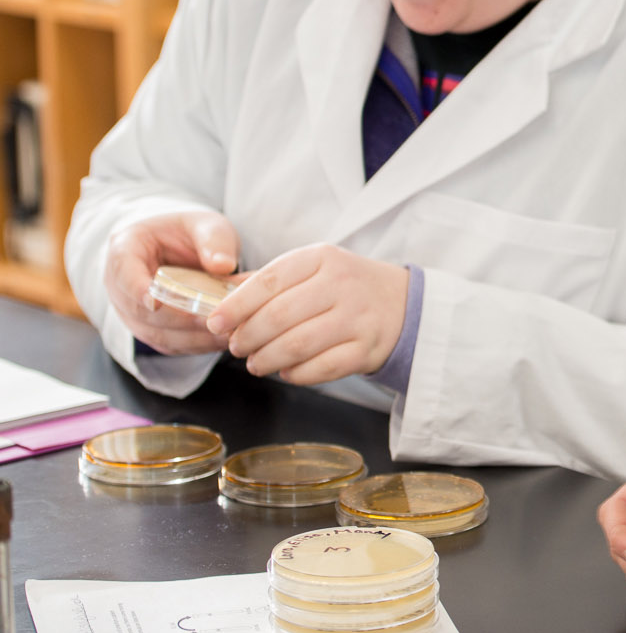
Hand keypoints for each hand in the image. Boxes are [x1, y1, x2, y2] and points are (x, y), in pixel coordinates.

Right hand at [104, 210, 241, 355]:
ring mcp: (132, 311)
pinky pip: (168, 344)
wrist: (184, 249)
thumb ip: (214, 240)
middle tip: (213, 320)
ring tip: (226, 333)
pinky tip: (222, 340)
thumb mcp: (206, 225)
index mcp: (126, 250)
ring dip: (190, 337)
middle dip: (178, 319)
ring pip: (154, 333)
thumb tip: (223, 265)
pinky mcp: (151, 330)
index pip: (123, 273)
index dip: (136, 290)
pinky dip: (195, 345)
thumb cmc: (191, 233)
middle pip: (139, 311)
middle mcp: (120, 285)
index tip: (156, 303)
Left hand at [206, 244, 407, 384]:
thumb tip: (219, 299)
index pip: (269, 281)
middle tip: (236, 347)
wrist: (404, 304)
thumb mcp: (314, 268)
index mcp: (323, 257)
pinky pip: (321, 368)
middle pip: (279, 317)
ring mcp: (357, 318)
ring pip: (297, 345)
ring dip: (267, 359)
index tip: (215, 323)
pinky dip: (296, 374)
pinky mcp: (367, 349)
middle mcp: (342, 284)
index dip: (236, 306)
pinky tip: (287, 371)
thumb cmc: (347, 286)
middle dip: (248, 337)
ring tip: (256, 363)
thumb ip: (269, 281)